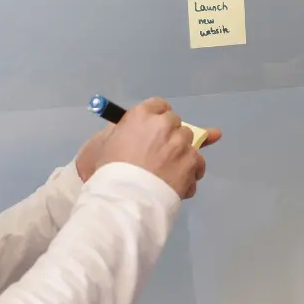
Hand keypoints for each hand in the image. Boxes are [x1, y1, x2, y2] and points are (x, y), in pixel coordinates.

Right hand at [95, 98, 214, 198]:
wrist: (125, 198)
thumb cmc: (109, 171)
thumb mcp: (105, 143)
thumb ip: (122, 131)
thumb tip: (132, 131)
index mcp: (141, 115)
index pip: (159, 105)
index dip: (157, 117)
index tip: (154, 129)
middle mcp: (164, 125)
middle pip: (175, 123)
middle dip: (169, 135)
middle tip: (159, 153)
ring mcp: (181, 143)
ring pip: (189, 142)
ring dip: (182, 153)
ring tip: (171, 171)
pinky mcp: (193, 162)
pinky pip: (198, 163)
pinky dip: (192, 172)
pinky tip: (182, 182)